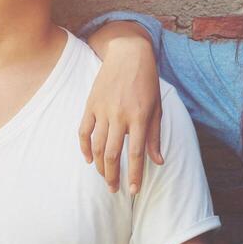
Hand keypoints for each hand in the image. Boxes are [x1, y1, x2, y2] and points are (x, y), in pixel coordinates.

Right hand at [78, 36, 163, 193]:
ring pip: (97, 146)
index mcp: (139, 117)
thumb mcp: (157, 107)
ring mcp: (103, 110)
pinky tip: (89, 159)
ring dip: (100, 166)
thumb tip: (158, 161)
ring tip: (105, 177)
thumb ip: (155, 135)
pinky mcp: (90, 104)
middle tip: (115, 190)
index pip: (136, 153)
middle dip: (113, 176)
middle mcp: (120, 115)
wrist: (128, 53)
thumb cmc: (146, 81)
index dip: (135, 174)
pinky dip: (84, 147)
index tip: (133, 190)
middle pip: (113, 154)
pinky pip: (84, 131)